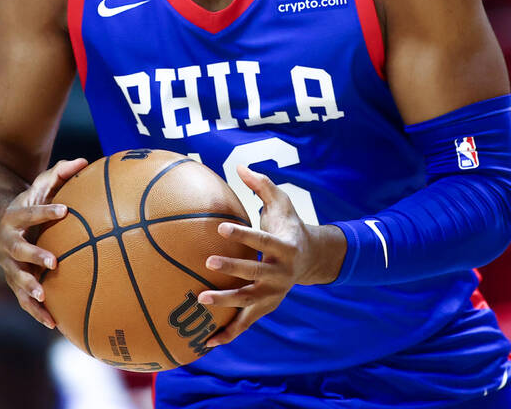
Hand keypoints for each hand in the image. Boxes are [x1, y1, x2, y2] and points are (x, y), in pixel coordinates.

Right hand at [0, 157, 87, 328]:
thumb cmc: (29, 206)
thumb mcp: (38, 188)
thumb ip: (58, 174)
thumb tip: (83, 160)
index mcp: (16, 217)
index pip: (31, 212)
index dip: (46, 211)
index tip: (65, 210)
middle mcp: (8, 242)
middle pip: (19, 250)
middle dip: (35, 256)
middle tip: (53, 262)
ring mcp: (9, 264)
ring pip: (17, 278)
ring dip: (29, 288)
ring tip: (44, 296)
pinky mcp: (14, 282)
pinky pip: (23, 299)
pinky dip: (36, 312)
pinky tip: (54, 324)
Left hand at [197, 165, 343, 346]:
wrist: (311, 258)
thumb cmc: (288, 225)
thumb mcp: (282, 203)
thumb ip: (262, 186)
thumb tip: (240, 167)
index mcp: (284, 247)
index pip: (261, 241)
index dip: (243, 235)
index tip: (220, 228)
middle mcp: (281, 273)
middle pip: (254, 273)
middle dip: (232, 269)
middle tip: (207, 262)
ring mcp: (274, 294)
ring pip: (248, 301)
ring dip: (225, 302)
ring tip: (199, 300)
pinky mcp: (266, 307)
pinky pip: (245, 323)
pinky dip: (228, 334)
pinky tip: (205, 342)